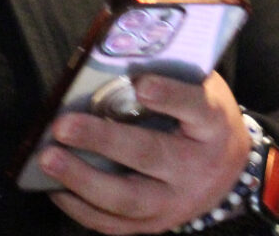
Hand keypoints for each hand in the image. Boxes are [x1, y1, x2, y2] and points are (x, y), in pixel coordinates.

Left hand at [32, 72, 251, 233]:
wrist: (231, 169)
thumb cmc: (200, 117)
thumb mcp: (198, 87)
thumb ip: (166, 74)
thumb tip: (109, 59)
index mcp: (212, 124)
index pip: (196, 108)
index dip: (170, 96)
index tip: (142, 84)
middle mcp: (197, 166)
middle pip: (150, 156)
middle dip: (102, 140)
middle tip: (63, 125)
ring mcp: (177, 201)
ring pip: (128, 198)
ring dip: (82, 179)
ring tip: (48, 158)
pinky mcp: (156, 223)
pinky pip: (114, 224)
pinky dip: (81, 208)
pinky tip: (54, 188)